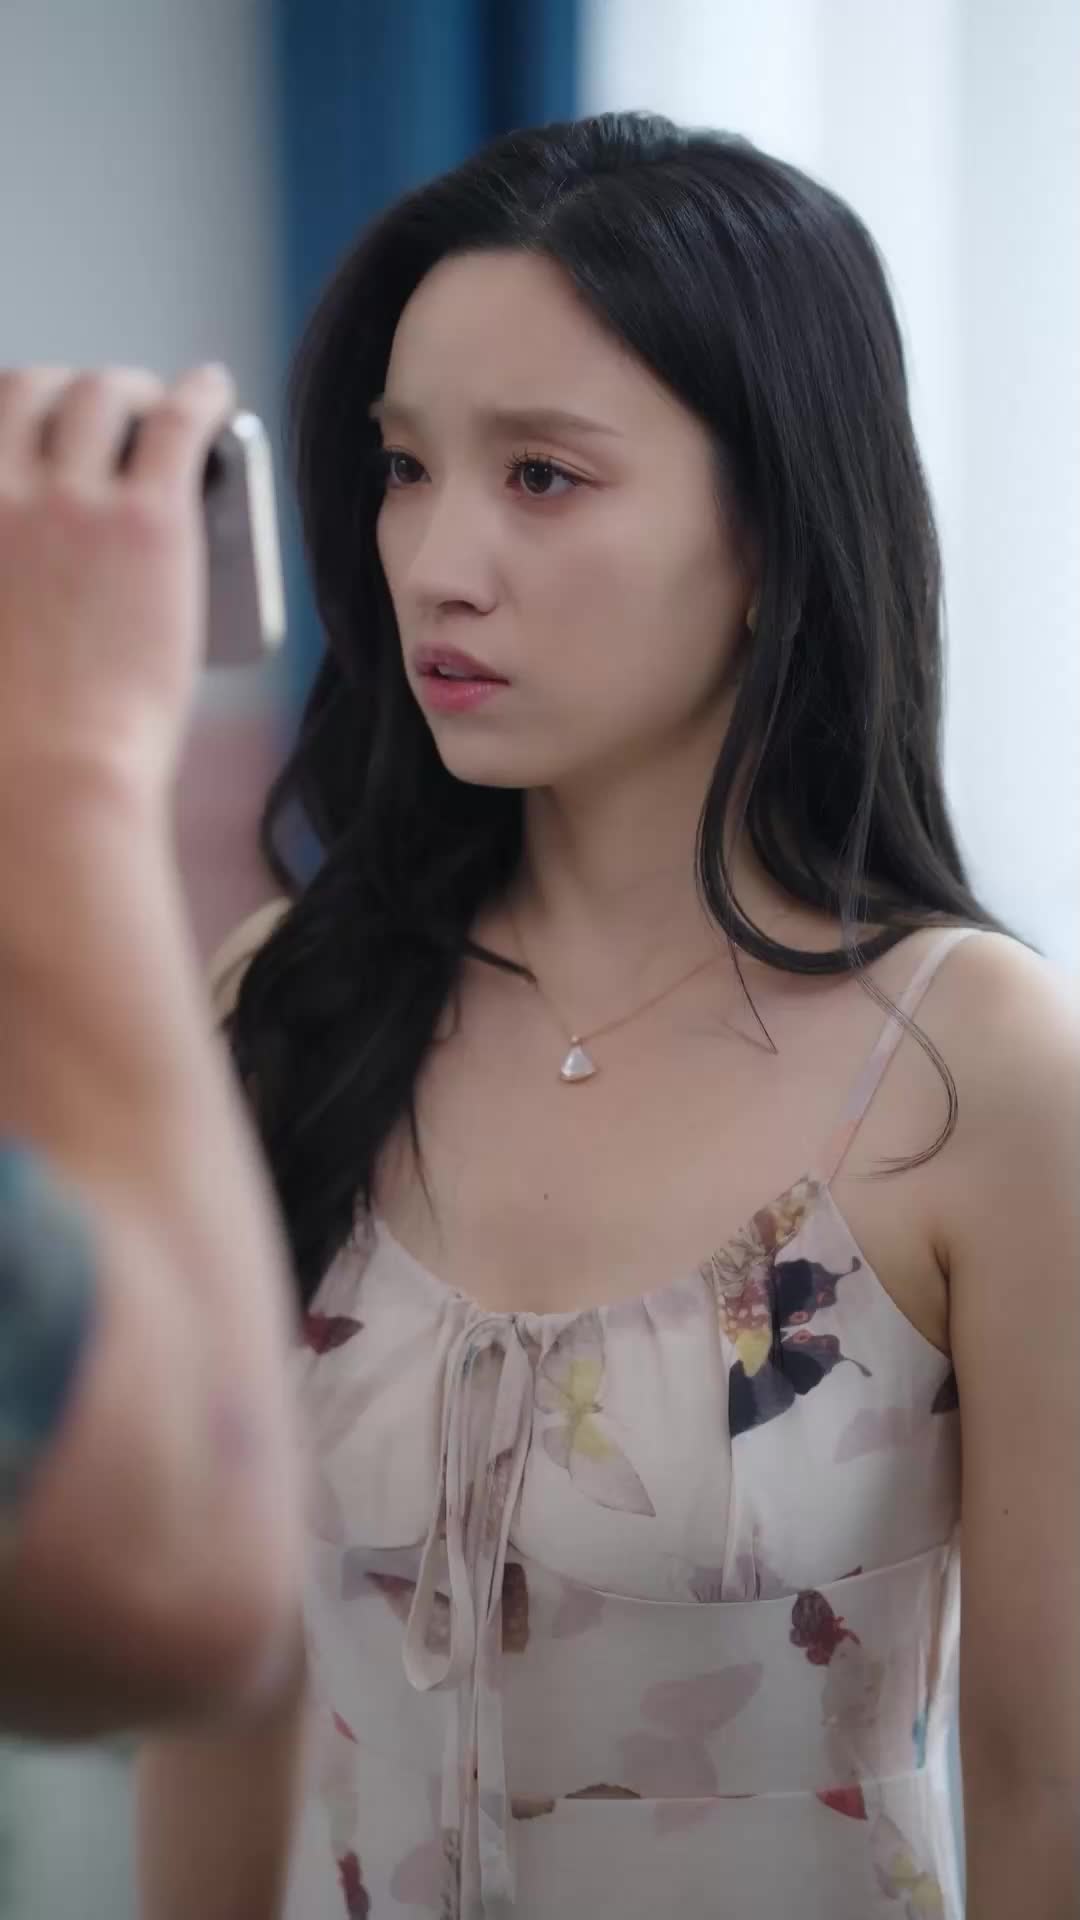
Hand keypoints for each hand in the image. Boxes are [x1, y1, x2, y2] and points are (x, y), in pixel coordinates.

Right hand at [0, 364, 235, 811]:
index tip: (33, 428)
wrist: (54, 775)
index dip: (12, 416)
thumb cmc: (12, 742)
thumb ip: (10, 587)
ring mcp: (75, 503)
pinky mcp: (150, 523)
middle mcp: (0, 493)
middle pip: (32, 393)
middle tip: (107, 411)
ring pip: (104, 395)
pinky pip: (179, 424)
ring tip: (160, 405)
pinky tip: (214, 389)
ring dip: (131, 388)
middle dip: (68, 390)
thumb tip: (30, 593)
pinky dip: (198, 394)